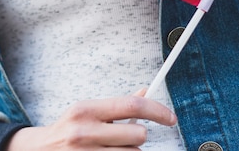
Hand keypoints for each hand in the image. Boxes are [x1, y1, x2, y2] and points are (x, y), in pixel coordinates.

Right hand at [5, 94, 176, 149]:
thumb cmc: (68, 129)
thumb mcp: (87, 111)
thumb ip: (116, 105)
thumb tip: (145, 94)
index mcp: (86, 110)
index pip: (132, 106)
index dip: (157, 111)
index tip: (170, 117)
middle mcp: (85, 132)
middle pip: (138, 135)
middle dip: (138, 136)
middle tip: (125, 136)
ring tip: (111, 148)